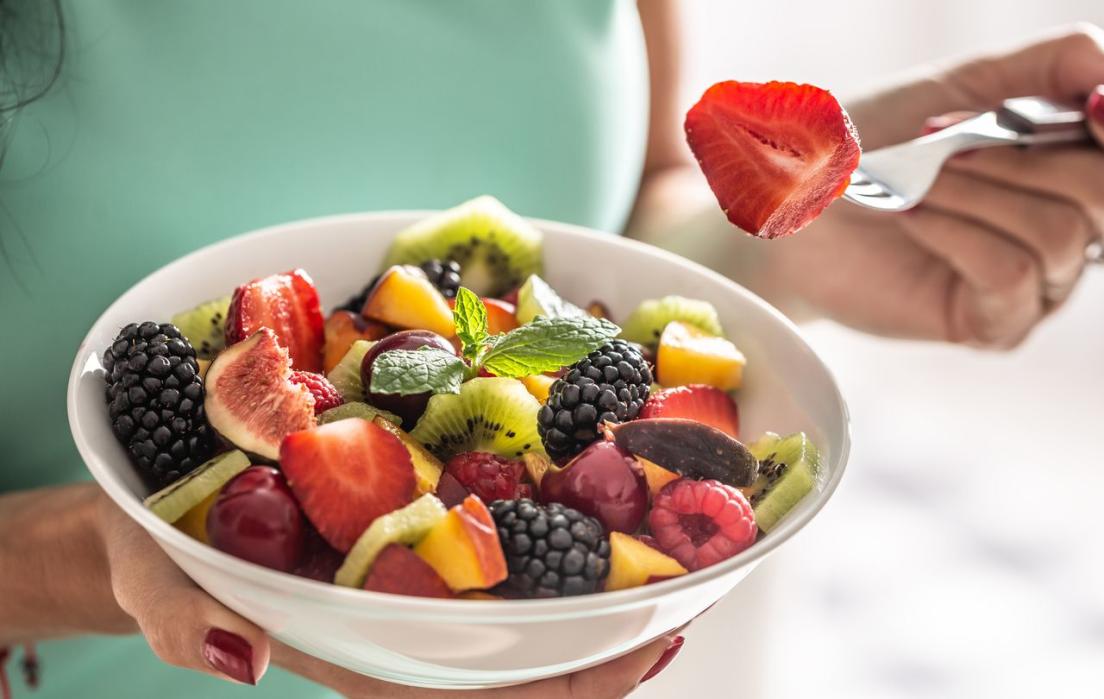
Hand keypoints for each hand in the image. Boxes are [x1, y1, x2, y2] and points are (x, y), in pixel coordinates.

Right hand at [96, 497, 681, 696]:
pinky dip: (555, 528)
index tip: (636, 656)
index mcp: (363, 651)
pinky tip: (597, 499)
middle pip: (521, 659)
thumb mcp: (159, 587)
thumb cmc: (160, 558)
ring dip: (595, 594)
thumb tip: (238, 655)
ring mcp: (414, 579)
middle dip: (605, 650)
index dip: (560, 687)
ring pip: (520, 605)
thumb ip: (188, 620)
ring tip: (672, 569)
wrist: (157, 513)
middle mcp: (405, 621)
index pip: (475, 688)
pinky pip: (496, 542)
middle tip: (680, 616)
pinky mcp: (413, 530)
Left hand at [768, 24, 1103, 347]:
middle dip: (1015, 155)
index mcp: (1082, 161)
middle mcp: (1076, 227)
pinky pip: (1012, 274)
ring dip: (973, 190)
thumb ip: (1062, 66)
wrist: (796, 201)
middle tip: (941, 141)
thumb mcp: (968, 83)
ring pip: (1058, 234)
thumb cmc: (875, 142)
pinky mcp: (995, 323)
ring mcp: (1040, 283)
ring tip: (915, 181)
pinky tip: (911, 214)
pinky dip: (954, 231)